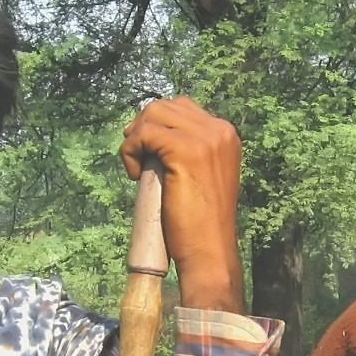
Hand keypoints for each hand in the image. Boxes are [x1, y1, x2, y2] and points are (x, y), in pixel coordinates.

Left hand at [119, 96, 244, 312]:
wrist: (208, 250)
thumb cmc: (198, 222)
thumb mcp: (197, 177)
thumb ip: (185, 152)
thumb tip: (150, 134)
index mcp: (225, 135)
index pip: (181, 107)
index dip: (154, 124)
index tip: (143, 150)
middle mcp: (220, 131)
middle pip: (164, 106)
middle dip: (141, 128)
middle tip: (135, 159)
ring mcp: (206, 139)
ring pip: (153, 114)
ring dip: (135, 139)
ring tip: (137, 170)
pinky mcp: (187, 151)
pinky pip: (145, 134)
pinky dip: (130, 151)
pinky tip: (135, 175)